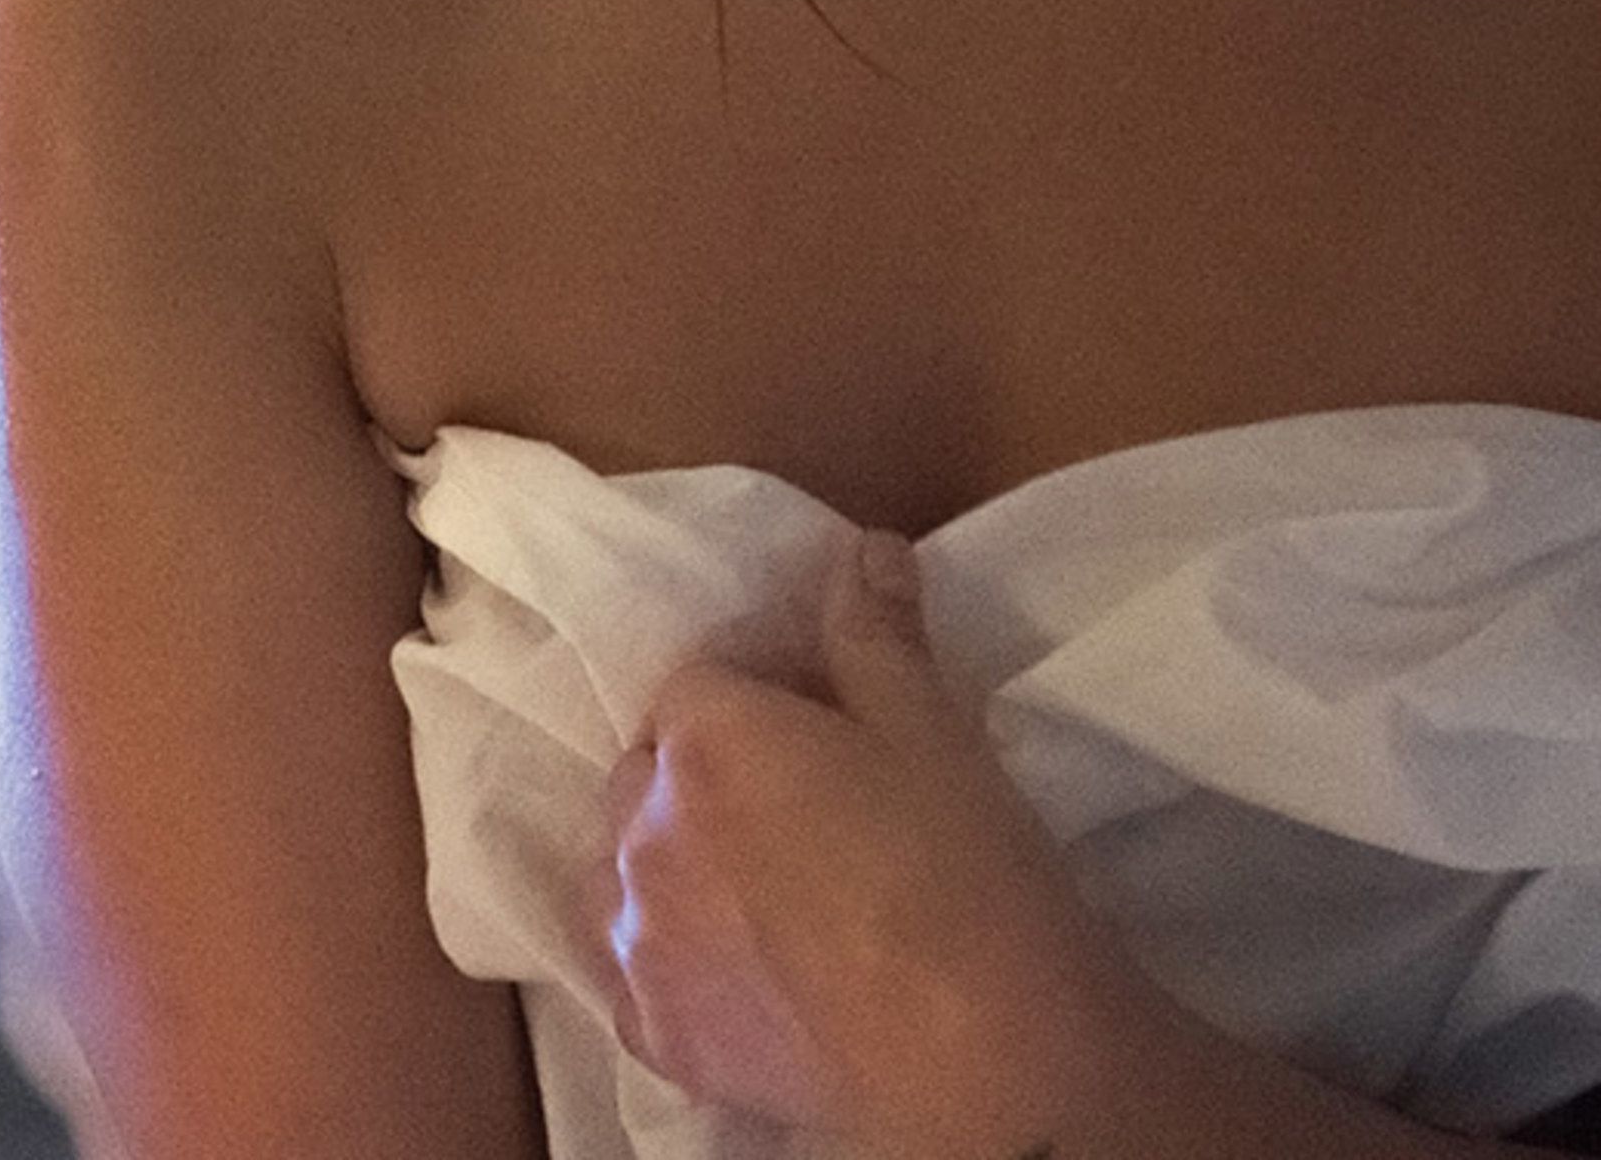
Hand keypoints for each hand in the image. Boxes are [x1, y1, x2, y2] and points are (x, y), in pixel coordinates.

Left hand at [588, 526, 1165, 1159]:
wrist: (977, 1049)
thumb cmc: (961, 867)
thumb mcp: (932, 728)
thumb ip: (875, 635)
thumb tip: (860, 552)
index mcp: (706, 737)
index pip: (701, 680)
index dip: (759, 689)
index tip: (820, 715)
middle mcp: (645, 829)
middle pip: (649, 771)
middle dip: (705, 772)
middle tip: (797, 802)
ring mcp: (637, 940)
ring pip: (623, 873)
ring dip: (671, 863)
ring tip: (758, 889)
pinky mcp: (654, 1034)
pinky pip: (632, 976)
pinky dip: (669, 963)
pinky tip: (735, 971)